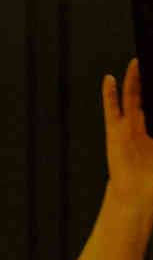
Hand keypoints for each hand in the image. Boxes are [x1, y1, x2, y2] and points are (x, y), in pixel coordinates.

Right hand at [107, 60, 152, 213]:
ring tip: (136, 63)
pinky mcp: (114, 133)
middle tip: (152, 63)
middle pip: (144, 98)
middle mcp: (139, 128)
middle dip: (148, 82)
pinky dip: (110, 94)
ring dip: (133, 81)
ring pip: (131, 99)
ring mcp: (126, 129)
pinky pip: (112, 109)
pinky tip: (110, 79)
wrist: (137, 196)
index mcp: (151, 133)